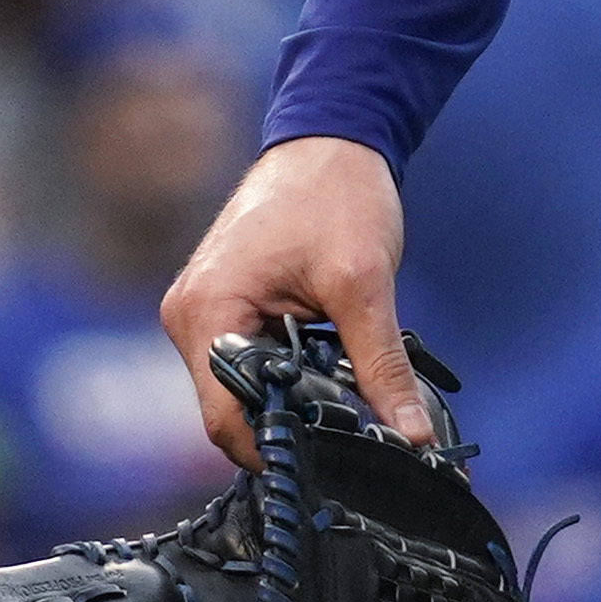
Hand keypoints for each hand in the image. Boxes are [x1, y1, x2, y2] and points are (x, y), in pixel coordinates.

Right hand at [160, 135, 431, 459]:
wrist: (331, 137)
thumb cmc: (337, 194)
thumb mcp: (365, 284)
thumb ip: (382, 366)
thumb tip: (410, 436)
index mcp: (207, 311)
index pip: (226, 418)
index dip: (280, 449)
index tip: (335, 464)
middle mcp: (190, 317)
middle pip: (231, 411)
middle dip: (290, 428)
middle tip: (354, 443)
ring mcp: (204, 312)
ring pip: (243, 391)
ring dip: (291, 401)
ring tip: (347, 409)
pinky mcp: (225, 308)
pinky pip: (250, 364)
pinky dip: (288, 377)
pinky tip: (330, 378)